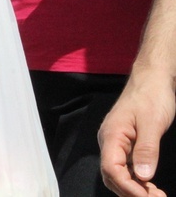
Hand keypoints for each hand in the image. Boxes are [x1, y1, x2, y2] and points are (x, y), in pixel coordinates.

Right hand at [98, 67, 175, 196]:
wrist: (152, 79)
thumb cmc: (152, 96)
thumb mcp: (153, 123)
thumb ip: (147, 150)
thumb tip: (143, 177)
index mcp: (112, 135)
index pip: (112, 169)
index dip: (129, 188)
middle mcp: (109, 140)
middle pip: (111, 175)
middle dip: (131, 192)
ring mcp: (115, 142)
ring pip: (117, 173)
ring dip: (133, 188)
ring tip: (155, 195)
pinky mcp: (123, 142)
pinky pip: (123, 166)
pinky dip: (135, 180)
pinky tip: (149, 185)